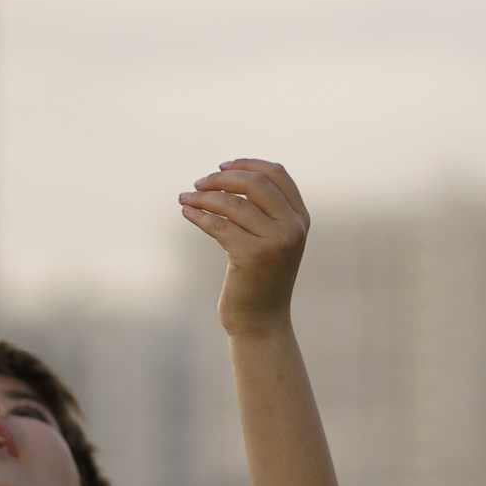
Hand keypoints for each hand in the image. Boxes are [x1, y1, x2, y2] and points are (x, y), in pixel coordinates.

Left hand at [181, 160, 308, 337]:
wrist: (261, 321)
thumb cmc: (261, 278)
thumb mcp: (271, 240)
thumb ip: (263, 211)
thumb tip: (225, 178)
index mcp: (300, 218)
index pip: (277, 173)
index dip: (247, 164)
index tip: (221, 167)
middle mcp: (292, 227)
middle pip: (254, 183)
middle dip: (221, 178)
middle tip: (198, 184)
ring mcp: (275, 242)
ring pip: (232, 203)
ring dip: (203, 197)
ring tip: (185, 198)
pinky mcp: (252, 256)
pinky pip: (218, 224)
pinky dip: (198, 215)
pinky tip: (187, 213)